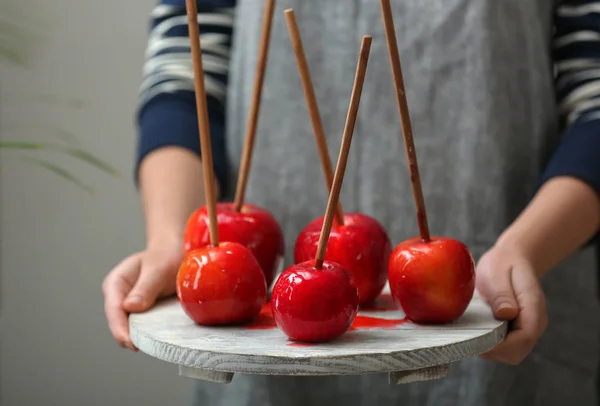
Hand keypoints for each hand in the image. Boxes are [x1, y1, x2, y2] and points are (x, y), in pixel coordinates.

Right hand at [102, 241, 182, 350]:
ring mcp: (128, 306)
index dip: (120, 328)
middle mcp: (118, 296)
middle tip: (141, 348)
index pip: (114, 309)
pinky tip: (155, 340)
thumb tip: (130, 307)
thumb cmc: (165, 258)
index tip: (130, 343)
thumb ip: (145, 287)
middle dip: (127, 336)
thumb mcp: (157, 269)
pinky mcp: (140, 313)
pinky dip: (145, 333)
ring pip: (128, 326)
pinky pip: (140, 326)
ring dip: (137, 336)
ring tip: (150, 346)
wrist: (175, 255)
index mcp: (117, 282)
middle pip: (118, 322)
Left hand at [475, 244, 547, 364]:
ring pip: (510, 353)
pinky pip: (505, 347)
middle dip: (493, 350)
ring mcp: (526, 328)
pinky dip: (490, 345)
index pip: (524, 337)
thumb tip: (505, 314)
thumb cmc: (504, 264)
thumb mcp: (499, 272)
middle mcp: (534, 323)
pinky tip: (476, 331)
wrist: (512, 259)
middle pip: (517, 352)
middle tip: (469, 337)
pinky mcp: (516, 331)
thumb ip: (502, 294)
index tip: (477, 340)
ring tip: (471, 333)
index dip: (501, 345)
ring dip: (490, 349)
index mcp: (533, 307)